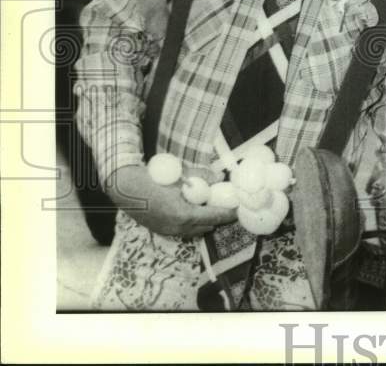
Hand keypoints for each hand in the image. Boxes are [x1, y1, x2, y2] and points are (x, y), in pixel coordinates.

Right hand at [107, 164, 236, 237]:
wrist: (125, 188)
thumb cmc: (153, 180)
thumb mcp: (180, 176)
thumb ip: (201, 178)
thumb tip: (219, 177)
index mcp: (184, 215)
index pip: (214, 217)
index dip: (228, 213)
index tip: (238, 209)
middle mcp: (177, 228)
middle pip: (206, 227)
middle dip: (217, 218)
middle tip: (225, 207)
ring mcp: (168, 232)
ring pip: (194, 231)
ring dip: (204, 222)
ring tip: (210, 209)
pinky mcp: (161, 231)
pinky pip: (183, 231)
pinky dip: (191, 224)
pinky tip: (192, 212)